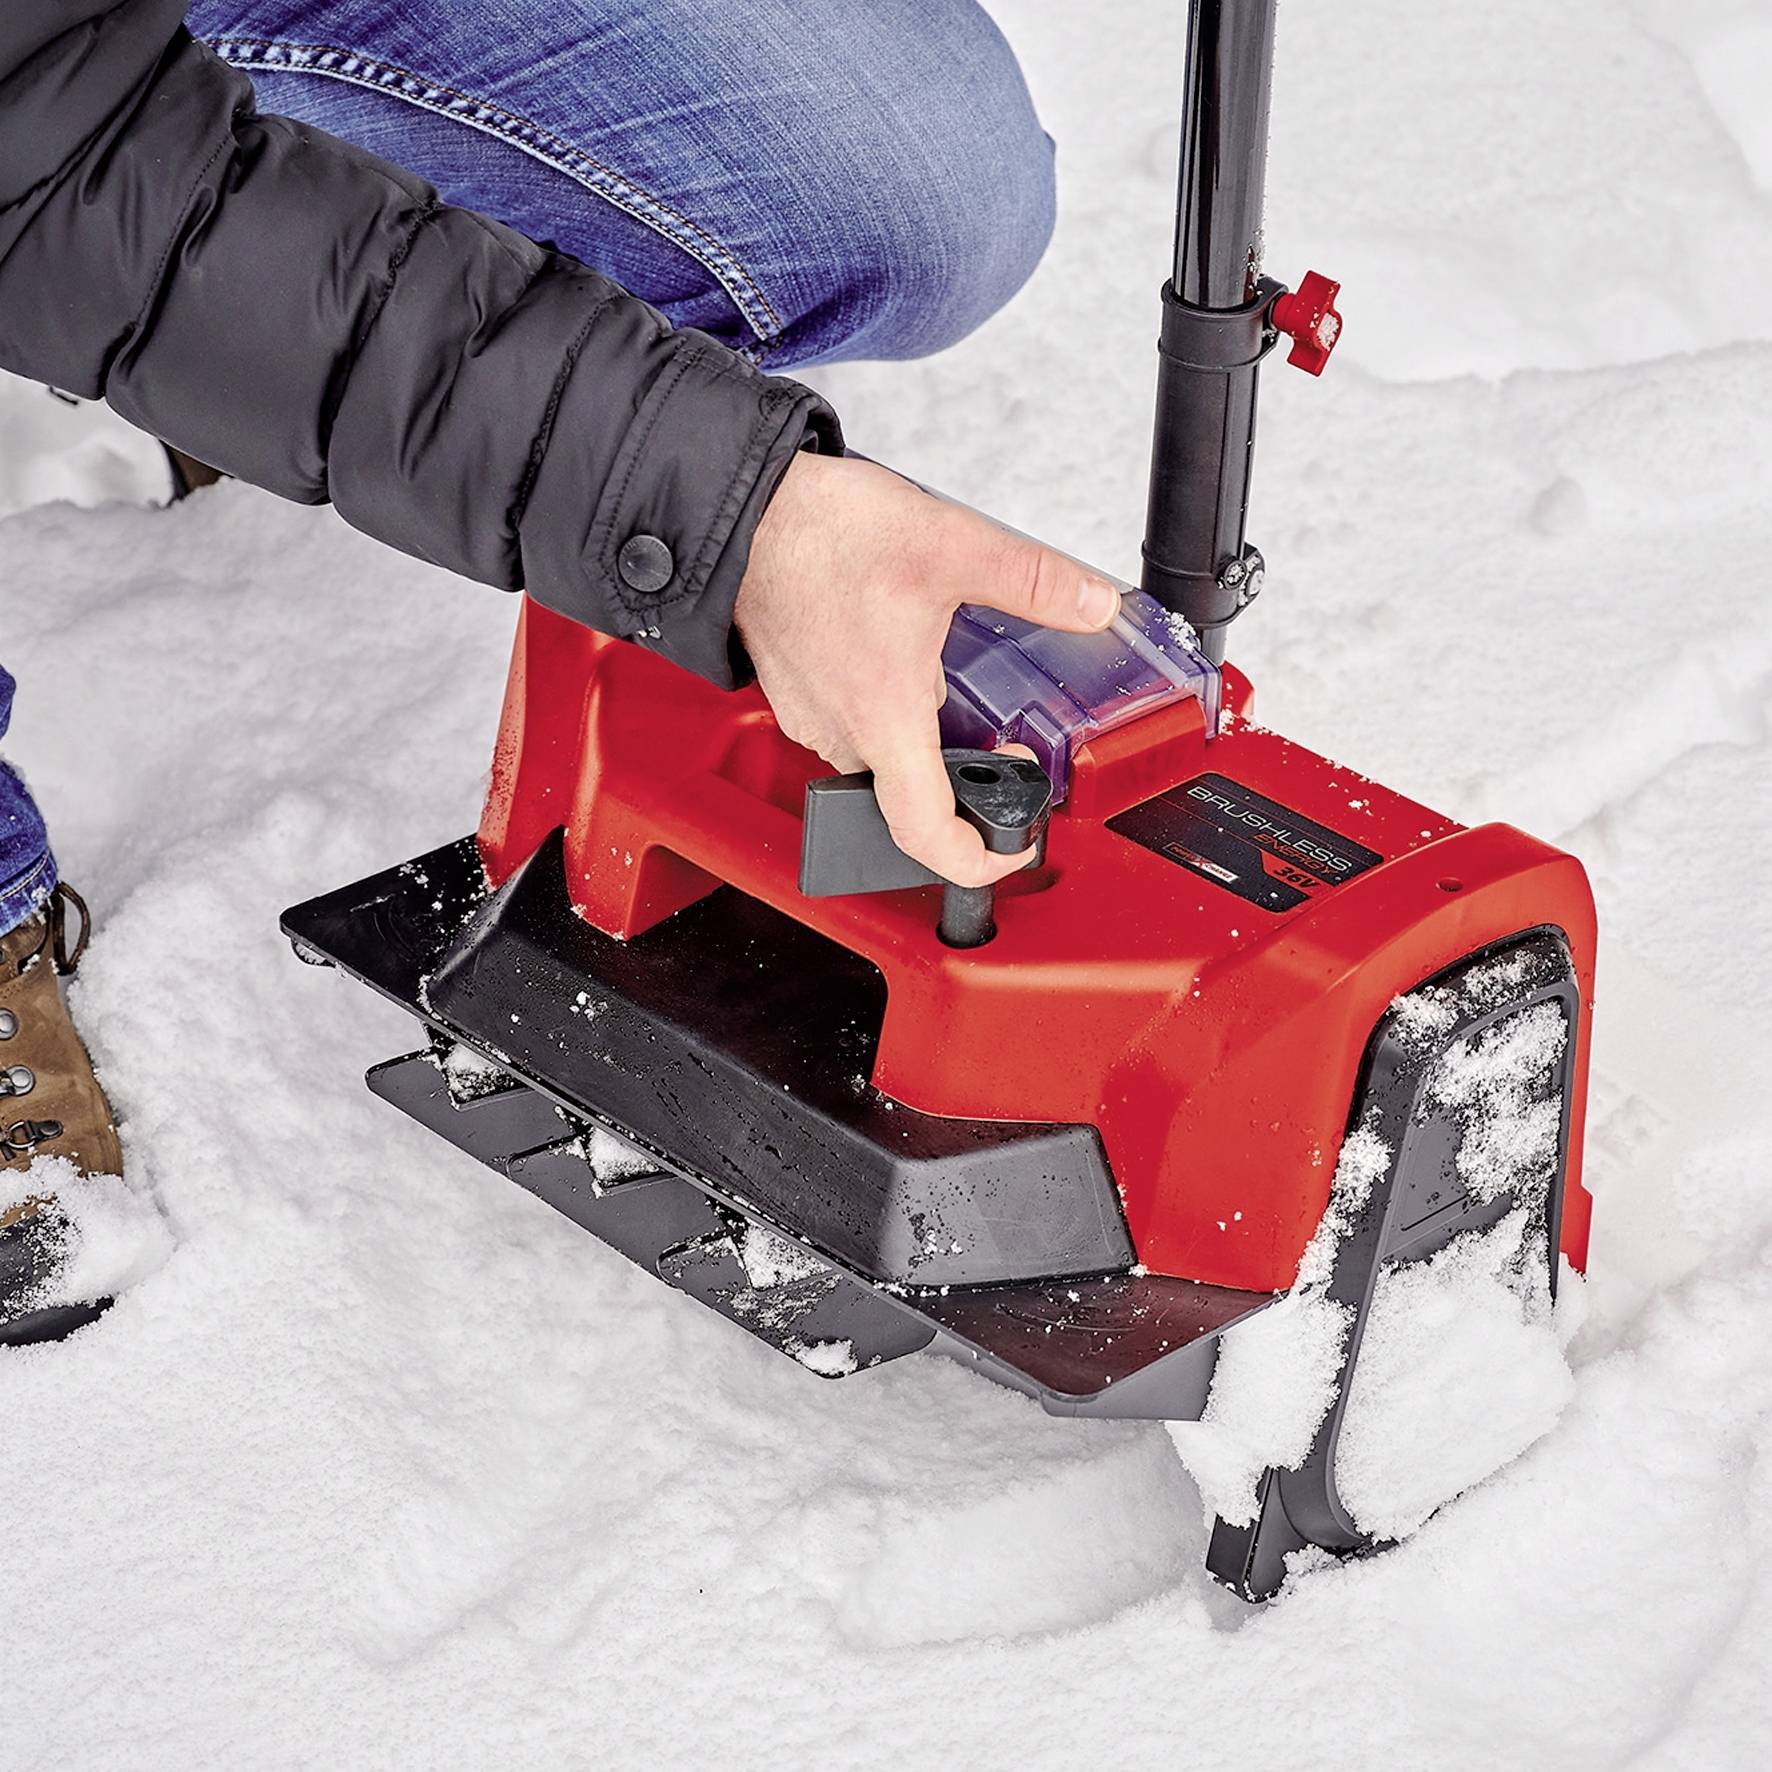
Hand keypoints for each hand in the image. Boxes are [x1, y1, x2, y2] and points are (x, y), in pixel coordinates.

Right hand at [736, 451, 1120, 887]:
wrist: (744, 511)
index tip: (1010, 849)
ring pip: (882, 754)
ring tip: (947, 675)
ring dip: (924, 732)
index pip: (927, 834)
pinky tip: (899, 652)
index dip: (975, 860)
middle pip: (912, 793)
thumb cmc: (820, 534)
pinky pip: (851, 723)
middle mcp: (841, 732)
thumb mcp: (952, 545)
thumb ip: (1033, 580)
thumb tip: (1092, 605)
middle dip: (966, 774)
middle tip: (1003, 741)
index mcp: (883, 718)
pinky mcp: (795, 693)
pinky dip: (886, 705)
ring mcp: (812, 717)